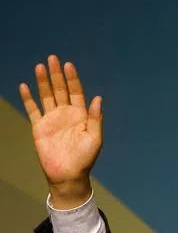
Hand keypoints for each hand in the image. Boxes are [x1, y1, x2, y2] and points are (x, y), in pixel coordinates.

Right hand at [18, 55, 102, 206]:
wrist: (68, 174)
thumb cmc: (85, 158)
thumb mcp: (94, 137)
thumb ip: (95, 118)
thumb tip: (97, 98)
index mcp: (81, 114)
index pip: (76, 92)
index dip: (72, 78)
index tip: (68, 65)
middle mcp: (66, 113)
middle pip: (60, 89)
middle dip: (57, 74)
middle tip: (52, 58)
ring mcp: (52, 119)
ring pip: (46, 96)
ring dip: (43, 81)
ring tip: (40, 66)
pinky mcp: (39, 127)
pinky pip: (32, 109)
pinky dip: (28, 98)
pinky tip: (25, 86)